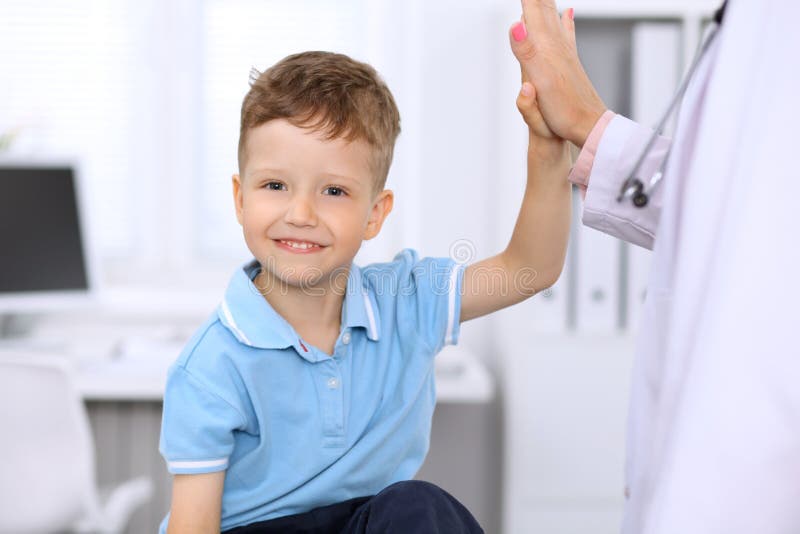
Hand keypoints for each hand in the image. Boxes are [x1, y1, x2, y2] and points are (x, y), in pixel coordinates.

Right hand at [509, 1, 605, 147]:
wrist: (588, 126)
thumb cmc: (564, 110)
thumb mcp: (539, 82)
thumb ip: (526, 52)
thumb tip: (517, 25)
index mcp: (545, 47)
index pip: (531, 9)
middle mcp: (556, 44)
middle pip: (543, 7)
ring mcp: (564, 52)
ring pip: (553, 16)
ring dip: (545, 0)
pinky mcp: (569, 62)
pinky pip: (565, 32)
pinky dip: (564, 19)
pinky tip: (568, 12)